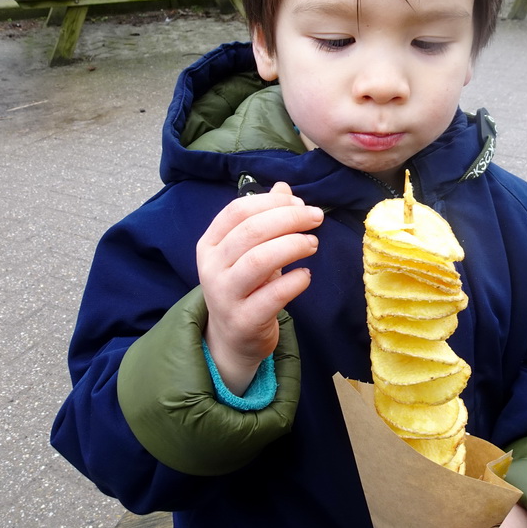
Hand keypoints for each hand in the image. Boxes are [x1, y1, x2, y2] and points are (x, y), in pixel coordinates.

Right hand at [197, 182, 322, 393]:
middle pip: (251, 231)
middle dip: (289, 219)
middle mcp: (212, 267)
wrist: (233, 339)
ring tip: (313, 244)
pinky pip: (273, 295)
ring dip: (292, 245)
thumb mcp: (250, 251)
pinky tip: (306, 275)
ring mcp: (225, 295)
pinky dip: (295, 280)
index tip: (300, 203)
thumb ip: (265, 219)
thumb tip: (285, 188)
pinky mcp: (244, 320)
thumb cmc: (246, 287)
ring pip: (259, 260)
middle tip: (316, 219)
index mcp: (210, 244)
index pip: (238, 211)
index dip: (272, 202)